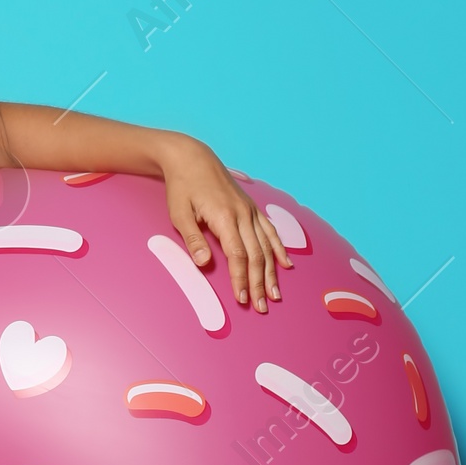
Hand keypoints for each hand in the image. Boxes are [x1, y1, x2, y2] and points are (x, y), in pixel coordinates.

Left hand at [161, 139, 291, 313]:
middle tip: (261, 306)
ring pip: (266, 246)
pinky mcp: (252, 208)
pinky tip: (286, 264)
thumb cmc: (182, 187)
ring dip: (272, 272)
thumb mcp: (179, 214)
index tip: (241, 299)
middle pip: (256, 255)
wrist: (192, 158)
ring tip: (275, 294)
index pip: (237, 256)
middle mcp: (243, 215)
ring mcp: (251, 210)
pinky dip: (279, 249)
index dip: (241, 279)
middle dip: (259, 283)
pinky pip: (270, 231)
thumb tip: (204, 264)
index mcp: (225, 218)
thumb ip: (194, 240)